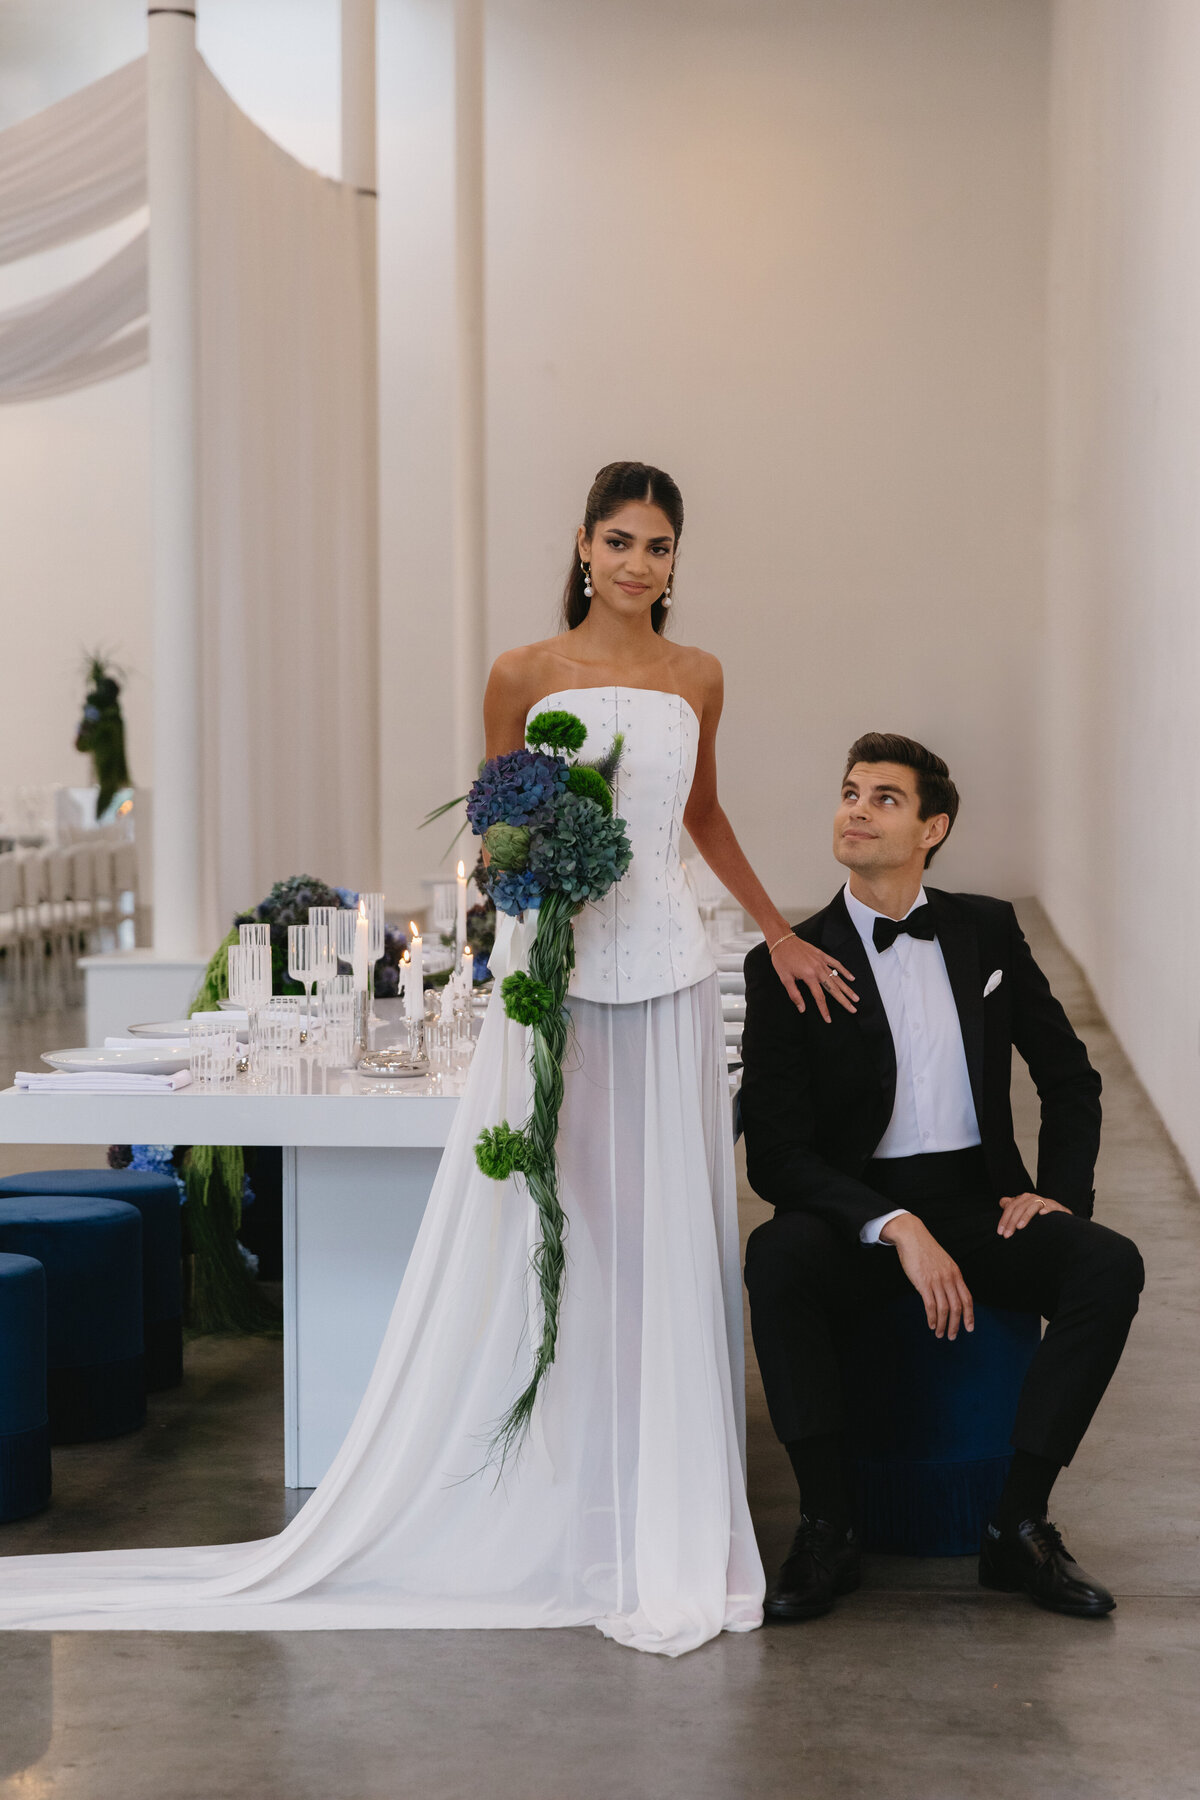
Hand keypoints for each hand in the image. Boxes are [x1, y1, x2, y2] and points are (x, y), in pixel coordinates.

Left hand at [769, 934, 857, 1022]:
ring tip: (855, 997)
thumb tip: (802, 1008)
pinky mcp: (822, 955)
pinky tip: (851, 978)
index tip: (828, 1019)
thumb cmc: (782, 959)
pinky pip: (836, 964)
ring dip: (847, 989)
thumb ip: (795, 995)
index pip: (820, 997)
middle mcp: (818, 970)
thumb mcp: (785, 979)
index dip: (824, 1010)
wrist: (782, 941)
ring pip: (838, 978)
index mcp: (809, 976)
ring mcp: (822, 962)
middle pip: (834, 989)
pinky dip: (844, 971)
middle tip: (853, 1009)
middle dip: (844, 1001)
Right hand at [881, 1214, 974, 1338]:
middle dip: (956, 1325)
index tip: (969, 1328)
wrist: (912, 1236)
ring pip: (944, 1309)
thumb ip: (949, 1277)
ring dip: (943, 1324)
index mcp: (956, 1274)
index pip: (967, 1299)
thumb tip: (951, 1294)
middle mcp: (949, 1278)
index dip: (970, 1315)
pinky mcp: (923, 1283)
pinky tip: (932, 1324)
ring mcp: (936, 1281)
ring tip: (940, 1334)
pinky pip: (930, 1305)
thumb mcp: (944, 1262)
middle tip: (953, 1336)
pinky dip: (932, 1318)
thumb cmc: (926, 1250)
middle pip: (957, 1307)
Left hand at [997, 1192, 1070, 1237]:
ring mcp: (1043, 1201)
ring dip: (1025, 1217)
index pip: (1010, 1207)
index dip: (1004, 1219)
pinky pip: (1050, 1207)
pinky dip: (1046, 1210)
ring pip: (1031, 1207)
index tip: (1000, 1232)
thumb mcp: (1024, 1208)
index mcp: (1023, 1198)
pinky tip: (1042, 1214)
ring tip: (1019, 1227)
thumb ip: (1012, 1206)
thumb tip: (1002, 1202)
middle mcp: (1032, 1198)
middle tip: (1007, 1235)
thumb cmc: (1037, 1212)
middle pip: (1018, 1208)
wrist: (1058, 1213)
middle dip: (1011, 1222)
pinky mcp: (1055, 1206)